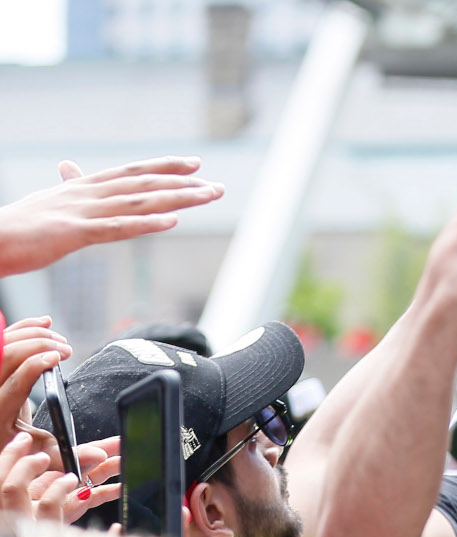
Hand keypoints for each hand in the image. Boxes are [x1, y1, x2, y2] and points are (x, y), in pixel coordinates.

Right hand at [0, 155, 223, 276]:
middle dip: (184, 184)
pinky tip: (171, 221)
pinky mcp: (74, 234)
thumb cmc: (18, 226)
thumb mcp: (48, 201)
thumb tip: (70, 169)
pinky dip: (146, 223)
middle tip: (217, 186)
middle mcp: (87, 193)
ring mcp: (82, 212)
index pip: (132, 172)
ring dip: (177, 198)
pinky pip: (117, 228)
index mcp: (83, 187)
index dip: (164, 167)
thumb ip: (67, 187)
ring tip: (206, 196)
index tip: (194, 164)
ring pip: (139, 202)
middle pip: (144, 184)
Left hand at [1, 315, 71, 449]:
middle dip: (39, 345)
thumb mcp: (42, 452)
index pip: (15, 381)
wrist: (0, 439)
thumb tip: (100, 457)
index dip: (36, 365)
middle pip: (7, 354)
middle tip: (65, 349)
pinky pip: (4, 339)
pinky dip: (24, 328)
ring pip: (4, 342)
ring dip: (34, 335)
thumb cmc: (18, 446)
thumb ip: (70, 456)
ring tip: (59, 340)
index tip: (60, 358)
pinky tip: (44, 323)